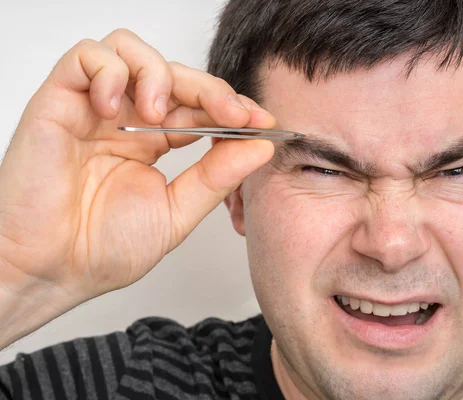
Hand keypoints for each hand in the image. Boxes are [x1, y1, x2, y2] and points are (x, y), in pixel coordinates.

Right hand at [0, 29, 274, 320]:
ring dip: (159, 74)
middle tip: (235, 113)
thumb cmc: (103, 249)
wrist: (52, 271)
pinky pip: (87, 57)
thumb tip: (260, 148)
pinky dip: (111, 72)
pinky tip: (116, 108)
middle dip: (212, 89)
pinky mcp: (59, 101)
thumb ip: (217, 177)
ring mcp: (94, 108)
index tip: (263, 122)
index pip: (199, 106)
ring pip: (132, 51)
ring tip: (161, 117)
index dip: (233, 107)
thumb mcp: (177, 212)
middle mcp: (126, 120)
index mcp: (154, 143)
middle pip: (175, 75)